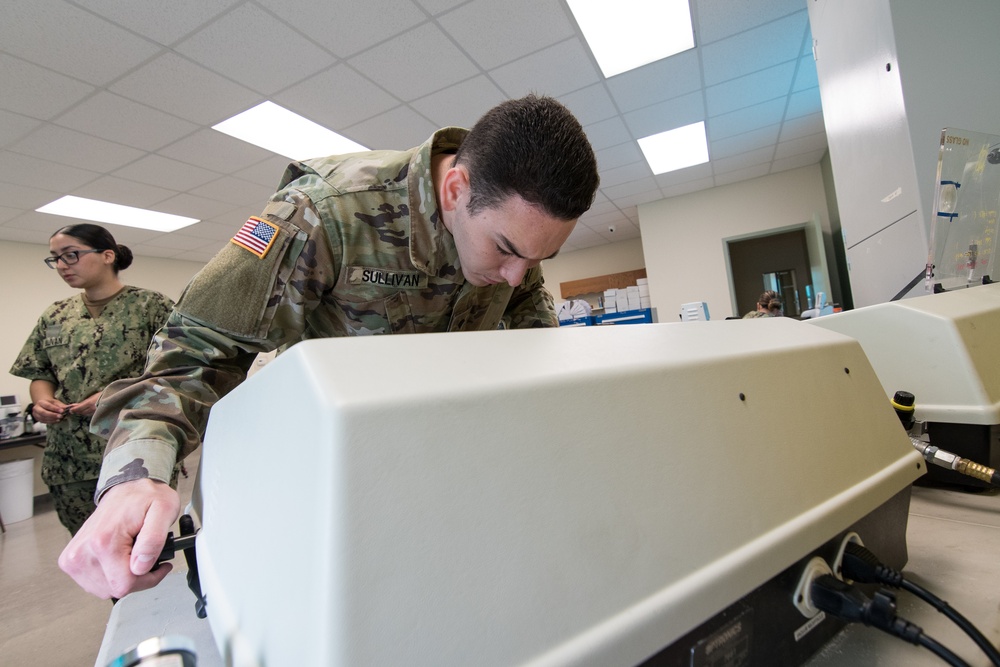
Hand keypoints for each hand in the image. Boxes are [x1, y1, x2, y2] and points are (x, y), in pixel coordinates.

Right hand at [31, 397, 69, 423]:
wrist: (43, 405)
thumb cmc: (50, 403)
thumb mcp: (55, 402)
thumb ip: (61, 405)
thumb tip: (67, 408)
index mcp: (40, 402)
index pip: (48, 405)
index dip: (55, 408)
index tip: (62, 411)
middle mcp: (36, 408)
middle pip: (44, 412)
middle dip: (53, 415)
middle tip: (61, 416)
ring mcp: (36, 414)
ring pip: (43, 418)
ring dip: (52, 419)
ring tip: (59, 419)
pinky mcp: (38, 419)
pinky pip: (44, 421)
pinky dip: (51, 422)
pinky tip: (56, 421)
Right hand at [58, 479, 180, 598]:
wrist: (127, 488)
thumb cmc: (146, 497)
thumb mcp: (164, 511)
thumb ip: (153, 541)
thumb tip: (141, 567)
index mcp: (103, 541)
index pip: (124, 584)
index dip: (148, 579)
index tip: (159, 564)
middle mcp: (82, 551)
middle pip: (113, 589)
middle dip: (136, 577)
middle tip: (145, 555)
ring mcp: (73, 558)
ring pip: (103, 589)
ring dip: (122, 577)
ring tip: (132, 554)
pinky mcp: (70, 561)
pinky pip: (93, 583)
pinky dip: (110, 575)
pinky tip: (119, 558)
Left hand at [67, 392, 100, 417]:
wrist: (113, 397)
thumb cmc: (103, 394)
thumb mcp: (93, 396)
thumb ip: (86, 401)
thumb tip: (79, 405)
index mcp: (89, 403)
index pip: (79, 408)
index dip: (74, 409)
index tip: (70, 410)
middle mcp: (91, 409)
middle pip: (82, 412)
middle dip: (78, 411)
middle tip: (74, 411)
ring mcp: (96, 412)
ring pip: (86, 414)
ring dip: (83, 413)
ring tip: (80, 411)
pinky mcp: (99, 414)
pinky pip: (91, 414)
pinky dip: (88, 413)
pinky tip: (88, 412)